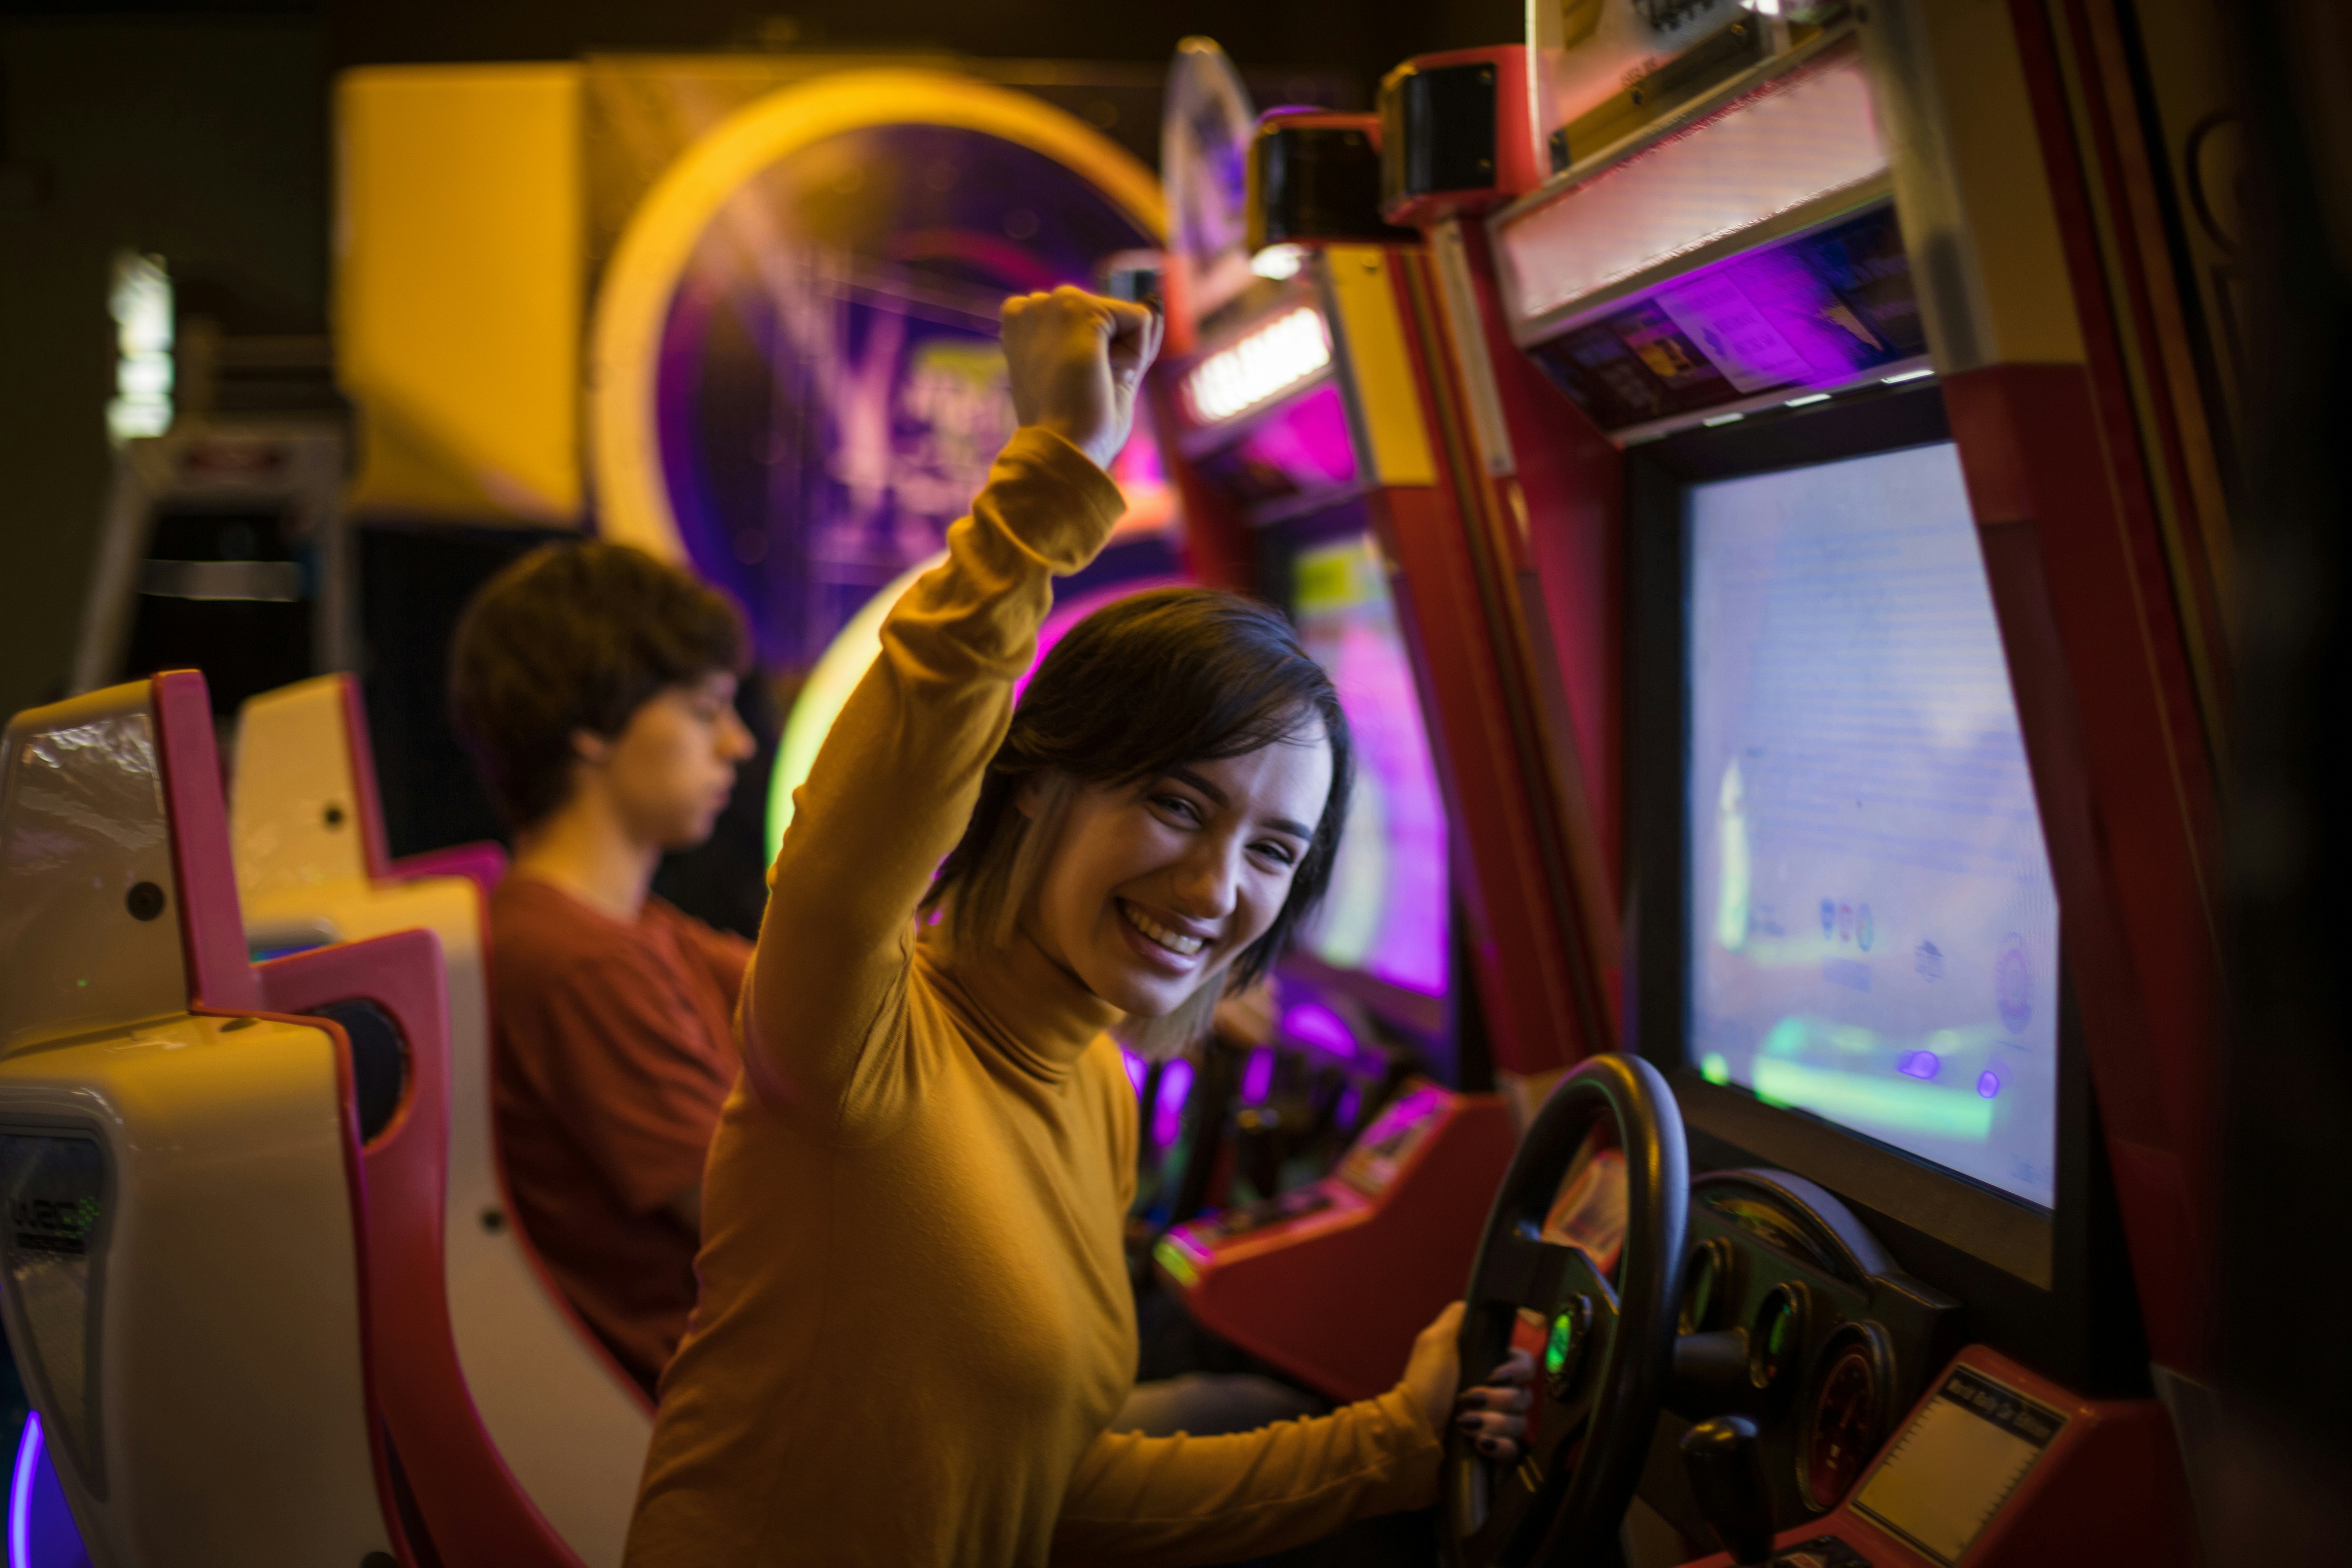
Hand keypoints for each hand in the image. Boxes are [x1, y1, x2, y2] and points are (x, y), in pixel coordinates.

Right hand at [1000, 285, 1162, 470]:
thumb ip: (1126, 334)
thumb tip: (1154, 299)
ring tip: (1089, 381)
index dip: (1100, 358)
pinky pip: (1141, 319)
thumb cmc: (1078, 427)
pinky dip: (1137, 354)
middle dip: (1114, 353)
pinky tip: (1101, 374)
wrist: (1064, 450)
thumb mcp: (1107, 370)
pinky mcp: (1079, 307)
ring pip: (1126, 316)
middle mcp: (1030, 306)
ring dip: (1125, 355)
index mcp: (1024, 325)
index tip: (1071, 388)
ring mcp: (1051, 303)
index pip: (1092, 324)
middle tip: (1082, 388)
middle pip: (1110, 316)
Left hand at [1404, 1302, 1535, 1464]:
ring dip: (1493, 1422)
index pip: (1524, 1363)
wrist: (1411, 1430)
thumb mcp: (1435, 1341)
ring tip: (1465, 1424)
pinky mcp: (1494, 1450)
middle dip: (1500, 1398)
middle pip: (1525, 1394)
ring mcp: (1496, 1423)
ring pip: (1520, 1422)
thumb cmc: (1423, 1384)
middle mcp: (1495, 1394)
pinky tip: (1480, 1443)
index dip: (1518, 1369)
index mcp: (1486, 1367)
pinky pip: (1515, 1449)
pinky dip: (1499, 1446)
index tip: (1497, 1375)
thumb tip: (1478, 1303)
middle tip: (1471, 1399)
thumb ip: (1458, 1317)